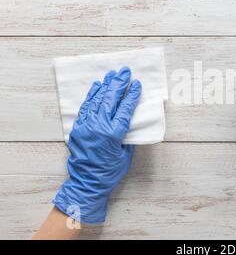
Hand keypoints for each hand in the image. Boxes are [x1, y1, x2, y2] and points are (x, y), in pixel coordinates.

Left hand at [53, 67, 141, 223]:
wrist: (86, 183)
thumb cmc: (109, 172)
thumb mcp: (126, 155)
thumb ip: (129, 137)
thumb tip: (132, 121)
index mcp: (114, 134)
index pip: (125, 109)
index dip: (132, 95)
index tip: (137, 84)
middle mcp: (99, 127)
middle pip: (110, 99)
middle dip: (119, 83)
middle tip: (125, 71)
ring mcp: (87, 126)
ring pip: (97, 100)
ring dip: (106, 86)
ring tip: (112, 74)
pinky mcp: (78, 128)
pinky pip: (86, 107)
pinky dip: (92, 96)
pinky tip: (97, 86)